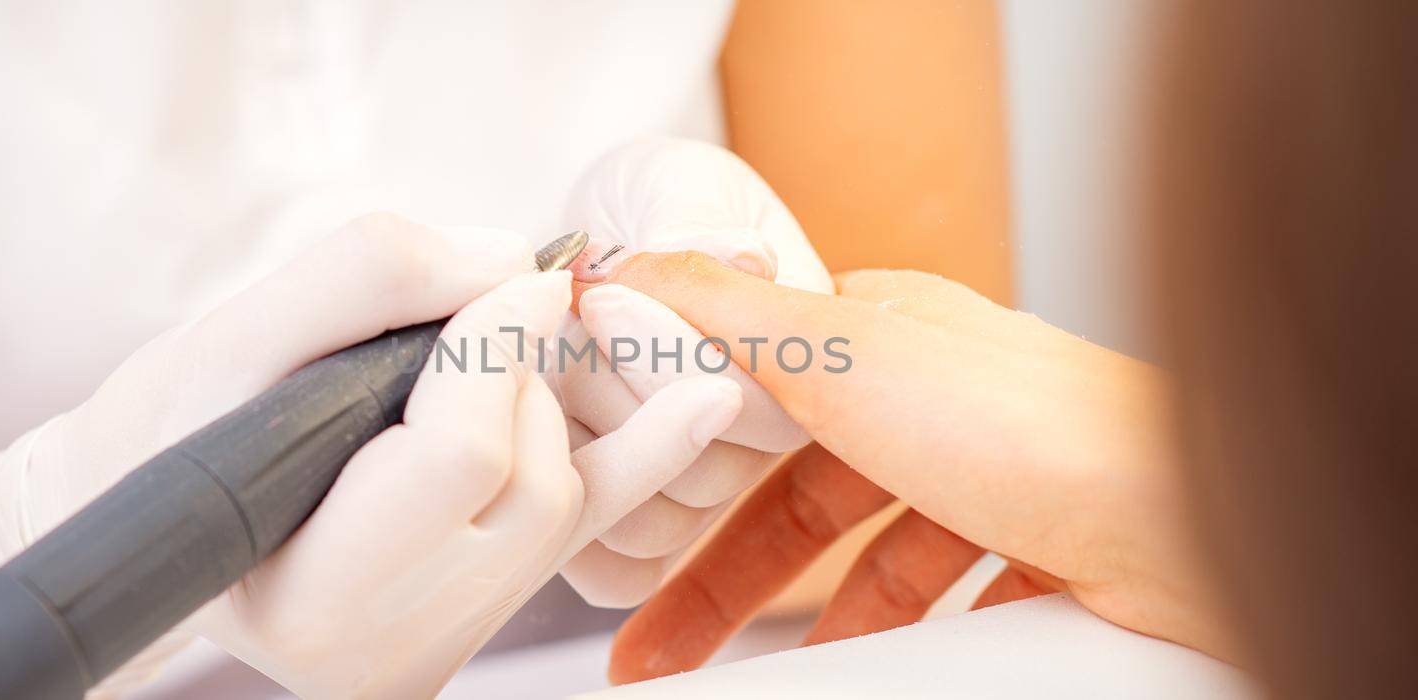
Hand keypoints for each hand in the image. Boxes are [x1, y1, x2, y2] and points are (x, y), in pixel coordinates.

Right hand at [0, 214, 746, 696]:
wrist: (160, 516)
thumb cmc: (172, 430)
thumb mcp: (235, 333)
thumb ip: (372, 278)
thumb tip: (515, 264)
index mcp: (315, 592)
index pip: (458, 459)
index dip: (501, 350)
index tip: (525, 276)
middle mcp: (394, 643)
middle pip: (530, 485)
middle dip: (532, 374)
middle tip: (511, 306)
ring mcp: (444, 646)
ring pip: (567, 507)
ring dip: (561, 404)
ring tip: (517, 345)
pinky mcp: (477, 625)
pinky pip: (582, 536)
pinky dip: (639, 460)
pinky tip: (698, 401)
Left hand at [549, 139, 833, 606]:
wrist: (603, 234)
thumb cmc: (653, 200)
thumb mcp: (676, 185)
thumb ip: (696, 222)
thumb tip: (741, 260)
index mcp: (807, 348)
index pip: (768, 393)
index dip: (672, 355)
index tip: (600, 294)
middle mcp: (770, 429)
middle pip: (709, 472)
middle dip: (612, 393)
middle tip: (560, 324)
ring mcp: (709, 481)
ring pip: (659, 525)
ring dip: (579, 448)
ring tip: (544, 371)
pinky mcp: (648, 515)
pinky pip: (624, 569)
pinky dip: (569, 528)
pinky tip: (535, 458)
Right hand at [578, 255, 1229, 682]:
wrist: (1184, 518)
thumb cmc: (1023, 419)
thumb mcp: (838, 345)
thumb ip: (726, 310)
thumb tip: (629, 264)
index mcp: (883, 334)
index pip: (757, 398)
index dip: (687, 464)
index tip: (632, 521)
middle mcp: (939, 399)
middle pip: (801, 496)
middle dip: (723, 575)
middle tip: (662, 644)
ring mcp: (993, 476)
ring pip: (874, 558)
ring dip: (814, 617)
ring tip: (760, 678)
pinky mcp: (1041, 550)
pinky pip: (953, 600)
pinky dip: (908, 639)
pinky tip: (878, 669)